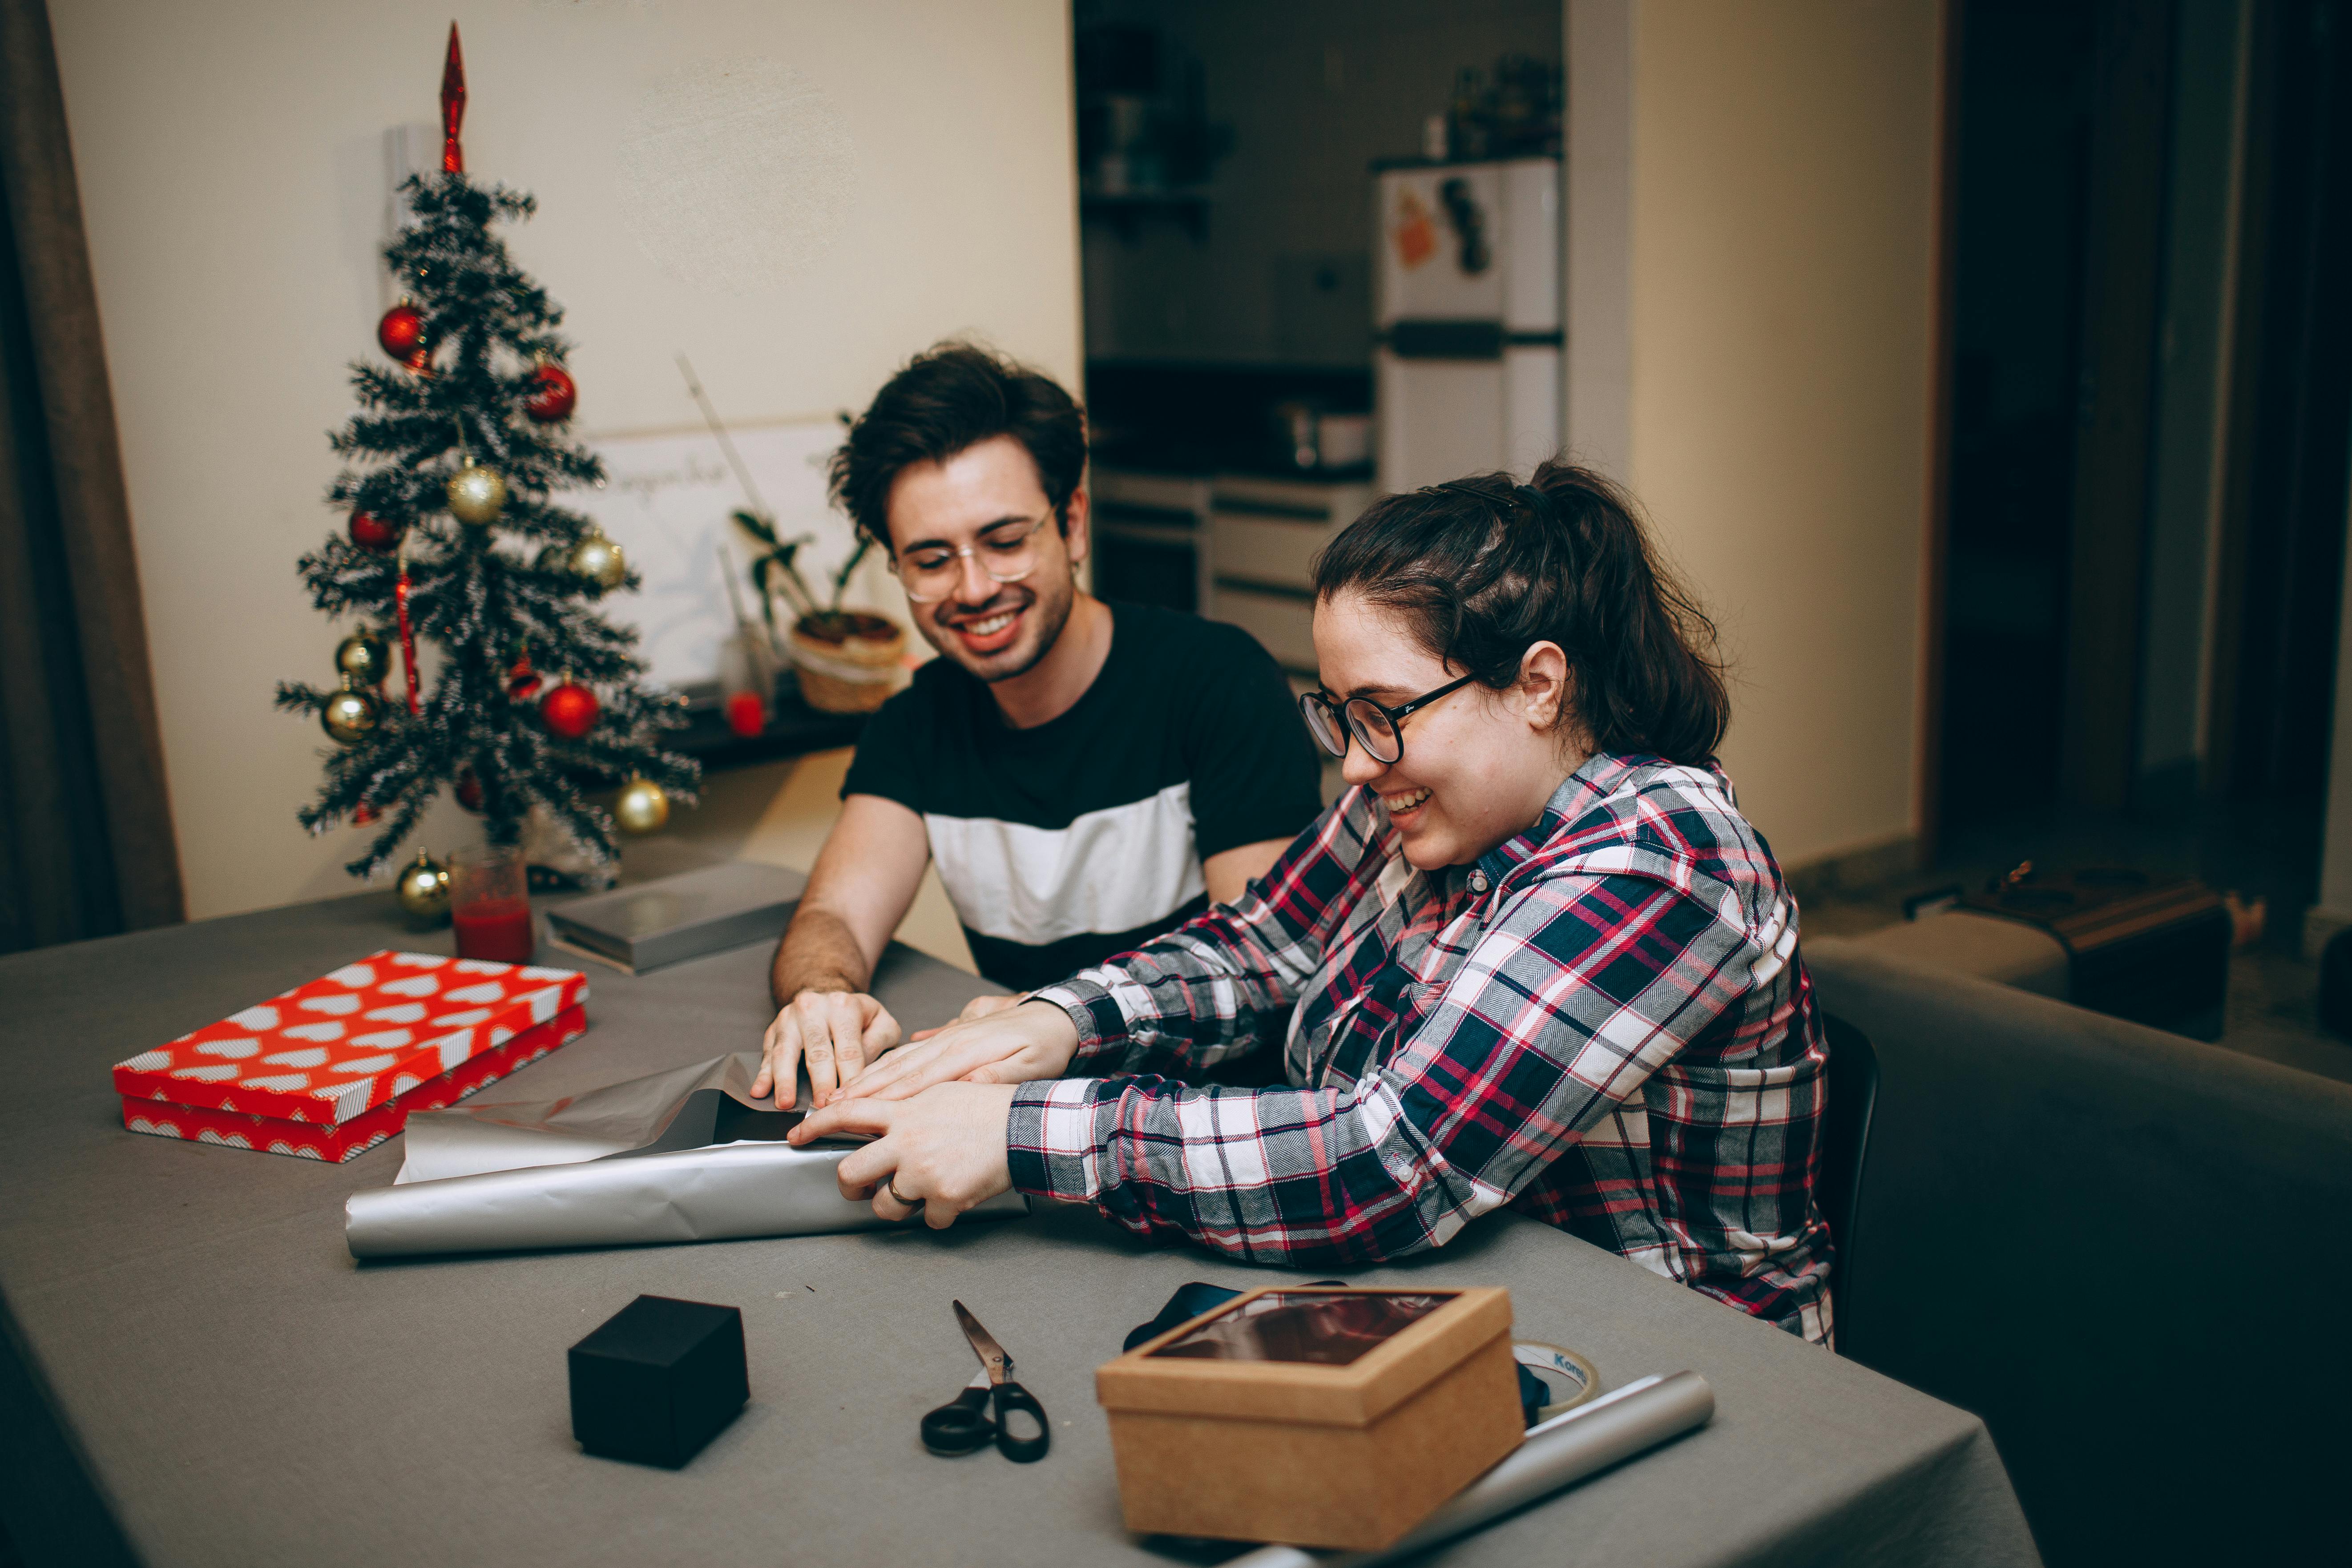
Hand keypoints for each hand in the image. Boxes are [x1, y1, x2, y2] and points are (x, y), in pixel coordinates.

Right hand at [753, 989, 902, 1108]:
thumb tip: (869, 1074)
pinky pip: (767, 1054)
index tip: (848, 1102)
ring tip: (785, 1103)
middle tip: (821, 1107)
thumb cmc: (856, 1015)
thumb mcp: (881, 1021)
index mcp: (844, 1008)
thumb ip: (880, 1044)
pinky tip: (760, 1091)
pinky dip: (763, 1074)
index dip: (848, 1079)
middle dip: (819, 1084)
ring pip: (786, 1052)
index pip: (848, 1051)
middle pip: (817, 1053)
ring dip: (785, 1081)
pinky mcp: (773, 1029)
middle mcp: (814, 1009)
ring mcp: (790, 1018)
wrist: (826, 991)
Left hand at [789, 1082, 1018, 1228]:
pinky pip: (928, 1220)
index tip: (798, 1135)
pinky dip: (940, 1213)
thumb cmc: (988, 1109)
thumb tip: (880, 1117)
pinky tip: (955, 1194)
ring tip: (921, 1191)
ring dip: (897, 1205)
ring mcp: (923, 1173)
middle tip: (862, 1188)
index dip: (815, 1124)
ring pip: (885, 1206)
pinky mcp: (944, 1198)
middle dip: (851, 1187)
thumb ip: (905, 1106)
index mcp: (904, 1112)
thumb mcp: (939, 1093)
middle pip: (849, 1173)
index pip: (846, 1114)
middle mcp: (906, 1142)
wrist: (1025, 1128)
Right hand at [842, 999, 1080, 1102]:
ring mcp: (948, 1037)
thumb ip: (994, 1079)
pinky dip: (887, 1064)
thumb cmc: (1044, 1046)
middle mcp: (950, 1042)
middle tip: (830, 1107)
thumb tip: (965, 1091)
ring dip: (868, 1077)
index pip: (918, 1079)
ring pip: (900, 1059)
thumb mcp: (1030, 1067)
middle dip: (862, 1089)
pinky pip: (911, 1052)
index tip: (855, 1112)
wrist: (1053, 1016)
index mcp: (967, 1051)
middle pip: (898, 1068)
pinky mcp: (950, 1036)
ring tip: (840, 1094)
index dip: (884, 1097)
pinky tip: (872, 1075)